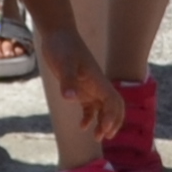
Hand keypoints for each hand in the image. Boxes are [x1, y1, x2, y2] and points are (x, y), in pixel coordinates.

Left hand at [35, 28, 117, 151]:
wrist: (58, 34)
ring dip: (103, 122)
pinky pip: (90, 106)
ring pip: (103, 108)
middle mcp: (96, 85)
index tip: (104, 129)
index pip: (113, 101)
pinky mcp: (80, 87)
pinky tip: (82, 126)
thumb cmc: (62, 46)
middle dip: (113, 121)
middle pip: (114, 106)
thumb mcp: (63, 63)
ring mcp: (89, 86)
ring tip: (96, 137)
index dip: (112, 116)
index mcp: (97, 80)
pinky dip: (89, 117)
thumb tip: (70, 98)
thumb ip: (67, 80)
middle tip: (105, 136)